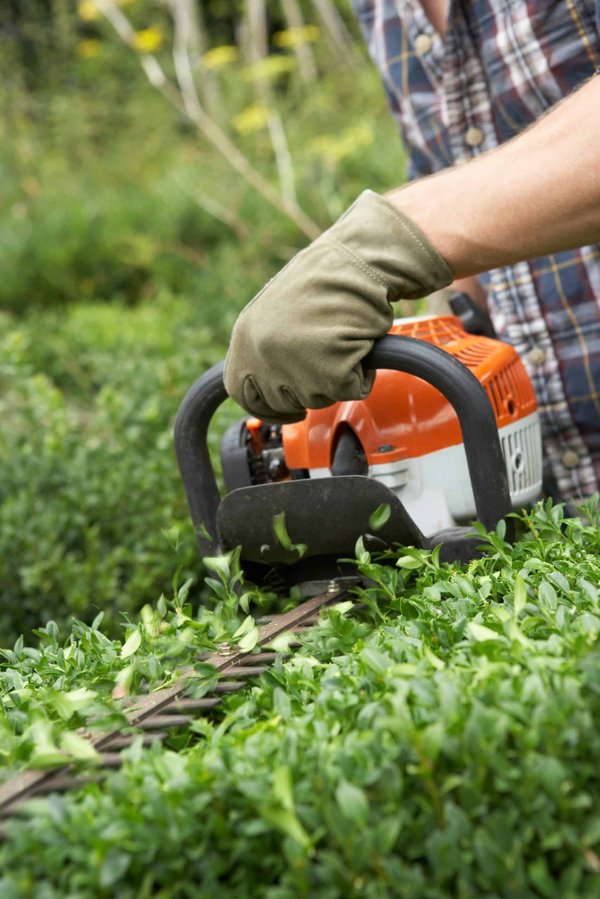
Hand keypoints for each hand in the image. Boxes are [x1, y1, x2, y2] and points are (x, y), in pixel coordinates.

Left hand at [224, 190, 452, 422]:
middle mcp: (262, 354)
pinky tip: (359, 343)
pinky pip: (350, 389)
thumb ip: (263, 347)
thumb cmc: (325, 281)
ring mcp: (293, 365)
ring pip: (317, 398)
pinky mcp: (329, 372)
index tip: (289, 410)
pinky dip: (361, 373)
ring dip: (335, 379)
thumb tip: (262, 383)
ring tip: (341, 339)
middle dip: (306, 391)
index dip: (268, 407)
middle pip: (281, 401)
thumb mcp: (276, 312)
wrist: (357, 261)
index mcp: (244, 338)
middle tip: (326, 363)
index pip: (242, 393)